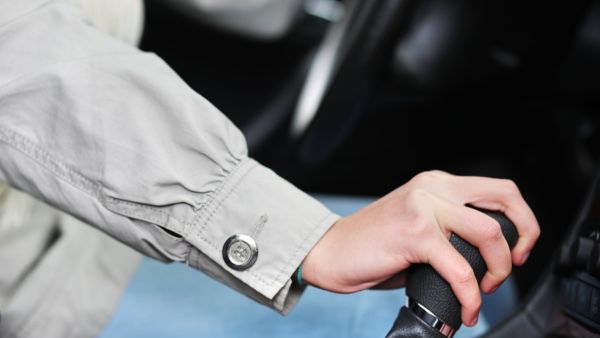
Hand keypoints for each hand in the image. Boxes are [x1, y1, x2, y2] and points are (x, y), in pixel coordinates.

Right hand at [301, 171, 539, 326]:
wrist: (330, 252)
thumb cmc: (372, 246)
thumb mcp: (417, 227)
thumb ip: (449, 231)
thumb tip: (485, 260)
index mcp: (436, 184)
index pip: (497, 189)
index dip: (522, 220)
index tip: (517, 251)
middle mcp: (433, 187)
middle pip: (504, 198)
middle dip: (524, 237)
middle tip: (509, 267)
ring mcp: (423, 207)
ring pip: (489, 232)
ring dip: (498, 270)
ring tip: (482, 291)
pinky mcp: (413, 233)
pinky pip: (460, 268)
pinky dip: (471, 295)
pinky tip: (467, 308)